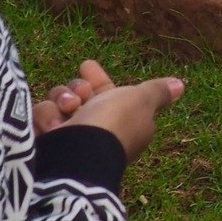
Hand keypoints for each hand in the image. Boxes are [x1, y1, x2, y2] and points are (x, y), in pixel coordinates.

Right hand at [35, 60, 182, 161]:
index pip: (106, 92)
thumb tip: (181, 85)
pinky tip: (53, 125)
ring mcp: (69, 136)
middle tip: (82, 94)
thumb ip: (157, 91)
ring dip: (63, 100)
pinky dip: (46, 117)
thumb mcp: (140, 101)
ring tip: (69, 109)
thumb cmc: (114, 124)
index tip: (86, 65)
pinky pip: (41, 115)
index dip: (97, 79)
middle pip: (79, 92)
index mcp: (119, 119)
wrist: (79, 155)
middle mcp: (93, 128)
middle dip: (79, 87)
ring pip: (58, 100)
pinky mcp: (46, 141)